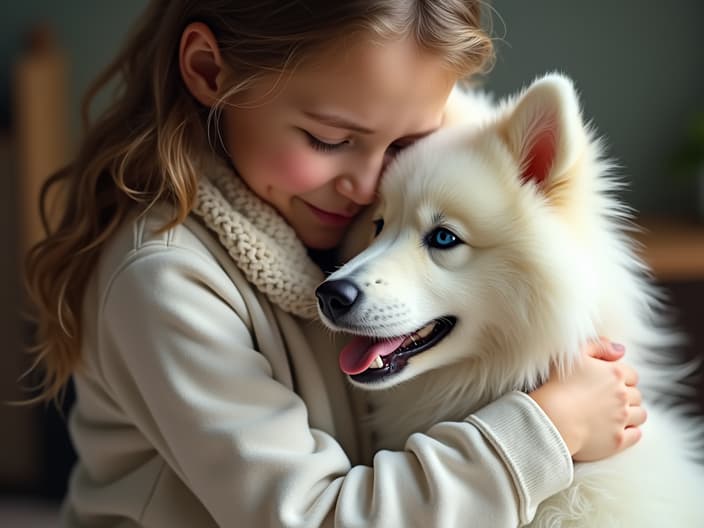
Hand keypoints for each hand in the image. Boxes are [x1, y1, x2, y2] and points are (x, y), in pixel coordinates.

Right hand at [528, 338, 646, 461]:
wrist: (552, 418)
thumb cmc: (558, 384)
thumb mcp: (574, 354)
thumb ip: (599, 345)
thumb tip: (621, 350)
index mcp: (615, 373)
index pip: (631, 374)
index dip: (621, 377)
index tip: (608, 382)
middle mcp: (623, 396)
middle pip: (636, 394)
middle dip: (626, 395)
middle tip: (609, 398)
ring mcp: (622, 419)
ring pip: (640, 414)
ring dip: (632, 412)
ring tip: (616, 414)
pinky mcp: (618, 440)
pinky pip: (636, 435)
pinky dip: (631, 431)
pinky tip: (619, 429)